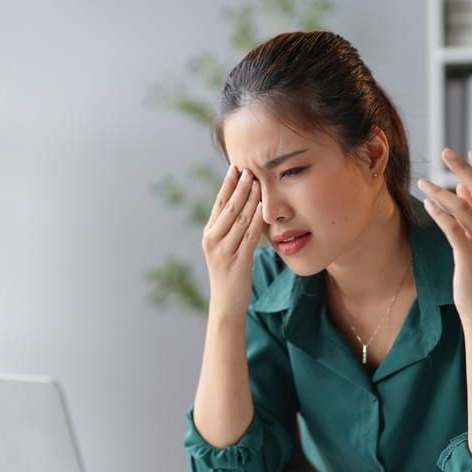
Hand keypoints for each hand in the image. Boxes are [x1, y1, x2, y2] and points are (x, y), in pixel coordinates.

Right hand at [201, 165, 263, 319]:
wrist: (226, 304)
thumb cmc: (229, 274)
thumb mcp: (225, 248)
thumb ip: (230, 229)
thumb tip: (242, 205)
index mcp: (209, 234)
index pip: (218, 204)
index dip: (227, 185)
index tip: (236, 168)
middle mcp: (213, 240)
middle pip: (228, 208)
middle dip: (239, 187)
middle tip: (250, 169)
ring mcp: (224, 251)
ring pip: (239, 219)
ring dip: (249, 199)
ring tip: (258, 182)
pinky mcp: (237, 262)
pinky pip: (249, 237)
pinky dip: (256, 221)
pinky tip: (263, 209)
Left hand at [417, 148, 471, 319]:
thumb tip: (463, 185)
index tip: (471, 152)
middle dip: (464, 168)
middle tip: (445, 153)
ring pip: (463, 208)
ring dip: (440, 192)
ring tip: (423, 183)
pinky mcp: (470, 257)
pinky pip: (453, 229)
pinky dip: (439, 213)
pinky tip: (427, 204)